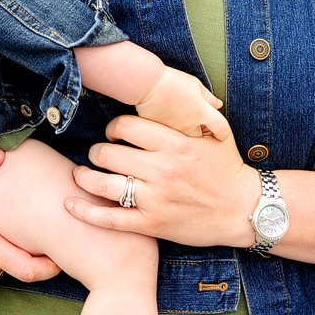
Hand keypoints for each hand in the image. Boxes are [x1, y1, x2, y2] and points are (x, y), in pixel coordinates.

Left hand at [66, 114, 258, 247]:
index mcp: (173, 143)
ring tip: (79, 174)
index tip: (113, 133)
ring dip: (85, 178)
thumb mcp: (214, 132)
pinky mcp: (154, 224)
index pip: (126, 127)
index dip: (112, 128)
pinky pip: (112, 218)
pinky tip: (70, 205)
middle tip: (97, 153)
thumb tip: (177, 90)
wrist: (244, 210)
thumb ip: (192, 113)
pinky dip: (87, 213)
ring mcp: (156, 198)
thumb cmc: (227, 168)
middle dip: (97, 152)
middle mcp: (161, 169)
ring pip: (105, 184)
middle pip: (109, 154)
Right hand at [135, 67, 227, 138]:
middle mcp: (191, 125)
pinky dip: (173, 134)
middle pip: (202, 137)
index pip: (221, 128)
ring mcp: (176, 131)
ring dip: (186, 134)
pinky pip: (171, 138)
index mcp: (202, 112)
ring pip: (186, 140)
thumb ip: (208, 97)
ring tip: (180, 122)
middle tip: (196, 125)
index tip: (220, 134)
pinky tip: (168, 124)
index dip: (223, 132)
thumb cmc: (172, 81)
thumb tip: (218, 105)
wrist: (147, 84)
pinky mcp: (163, 134)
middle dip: (200, 133)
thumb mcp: (195, 85)